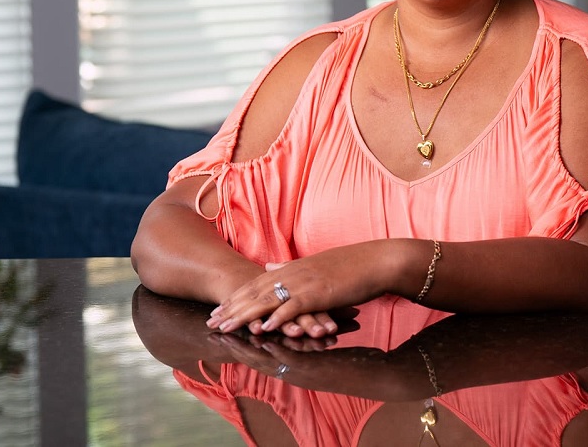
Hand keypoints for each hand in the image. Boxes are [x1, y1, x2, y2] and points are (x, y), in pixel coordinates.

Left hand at [207, 242, 400, 335]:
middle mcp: (293, 274)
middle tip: (211, 322)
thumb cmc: (349, 266)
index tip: (217, 310)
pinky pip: (294, 307)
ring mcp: (305, 283)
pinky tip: (264, 327)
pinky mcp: (319, 294)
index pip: (255, 285)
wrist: (376, 261)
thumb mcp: (313, 266)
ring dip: (245, 314)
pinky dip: (278, 317)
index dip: (234, 298)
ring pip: (268, 300)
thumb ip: (288, 269)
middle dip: (231, 308)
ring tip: (226, 326)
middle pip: (255, 293)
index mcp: (291, 268)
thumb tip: (267, 269)